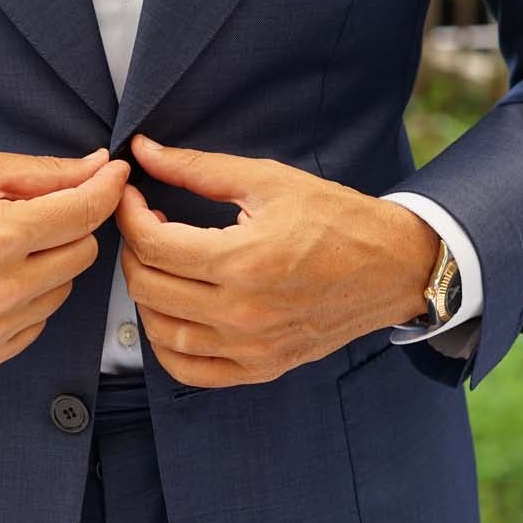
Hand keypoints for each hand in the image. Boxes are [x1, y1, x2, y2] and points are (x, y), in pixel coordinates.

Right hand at [0, 146, 129, 372]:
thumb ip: (44, 173)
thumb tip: (100, 168)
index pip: (85, 213)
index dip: (107, 188)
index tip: (115, 175)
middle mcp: (2, 289)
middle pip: (83, 253)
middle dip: (68, 227)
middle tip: (30, 215)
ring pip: (63, 288)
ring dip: (47, 265)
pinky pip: (38, 321)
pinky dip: (27, 299)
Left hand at [115, 133, 439, 388]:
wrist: (393, 267)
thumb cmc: (336, 219)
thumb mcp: (268, 180)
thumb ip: (198, 168)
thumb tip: (144, 151)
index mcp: (244, 260)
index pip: (153, 245)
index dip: (129, 215)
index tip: (133, 197)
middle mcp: (244, 313)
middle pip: (147, 288)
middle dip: (133, 250)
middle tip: (146, 227)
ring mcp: (252, 348)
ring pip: (161, 333)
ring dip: (145, 296)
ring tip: (160, 266)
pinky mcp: (261, 367)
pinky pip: (189, 371)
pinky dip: (167, 345)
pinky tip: (173, 313)